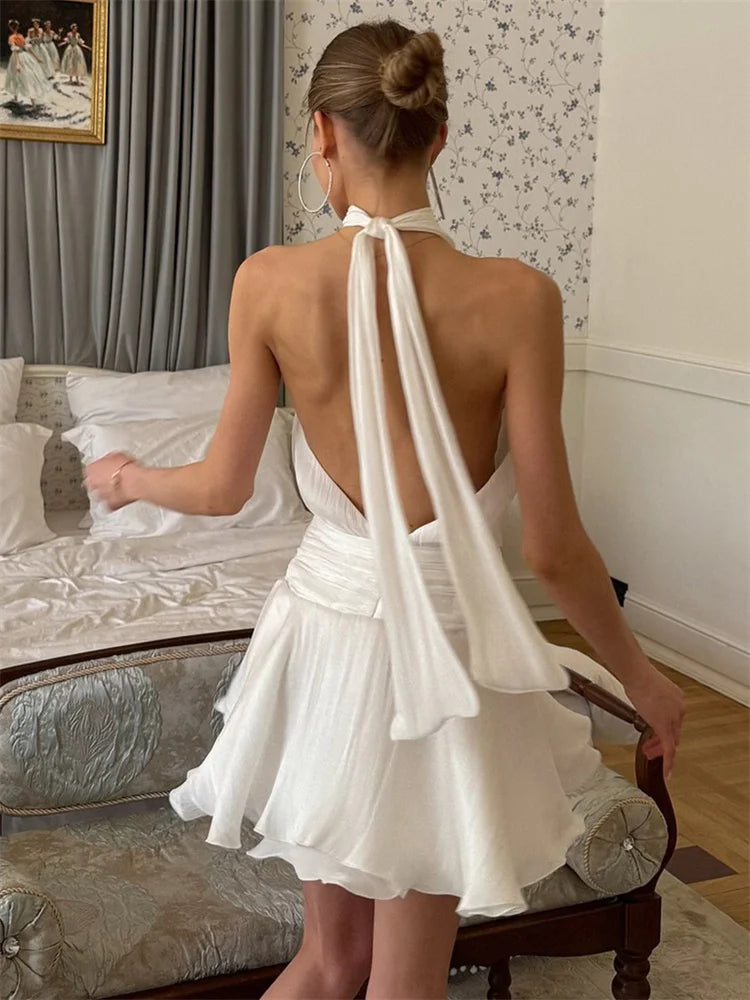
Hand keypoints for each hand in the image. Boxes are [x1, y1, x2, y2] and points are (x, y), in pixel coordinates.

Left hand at [83, 451, 138, 511]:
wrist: (133, 482)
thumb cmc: (125, 468)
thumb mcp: (117, 455)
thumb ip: (109, 459)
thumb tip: (111, 459)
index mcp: (91, 470)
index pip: (90, 469)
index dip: (98, 469)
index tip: (104, 469)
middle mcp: (92, 484)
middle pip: (92, 484)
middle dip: (100, 482)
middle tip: (110, 479)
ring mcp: (100, 496)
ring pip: (100, 495)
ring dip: (106, 492)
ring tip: (116, 488)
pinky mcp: (109, 505)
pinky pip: (110, 504)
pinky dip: (114, 502)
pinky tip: (121, 498)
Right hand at [624, 665, 685, 779]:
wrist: (637, 675)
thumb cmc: (638, 677)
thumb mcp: (647, 691)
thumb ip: (650, 702)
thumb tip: (644, 706)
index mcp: (677, 698)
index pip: (674, 720)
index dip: (665, 730)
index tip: (656, 735)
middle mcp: (680, 708)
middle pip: (674, 731)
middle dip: (661, 742)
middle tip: (652, 750)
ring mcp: (674, 718)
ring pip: (671, 740)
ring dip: (661, 750)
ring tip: (651, 755)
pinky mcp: (665, 727)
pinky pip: (669, 748)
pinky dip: (668, 761)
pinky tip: (666, 771)